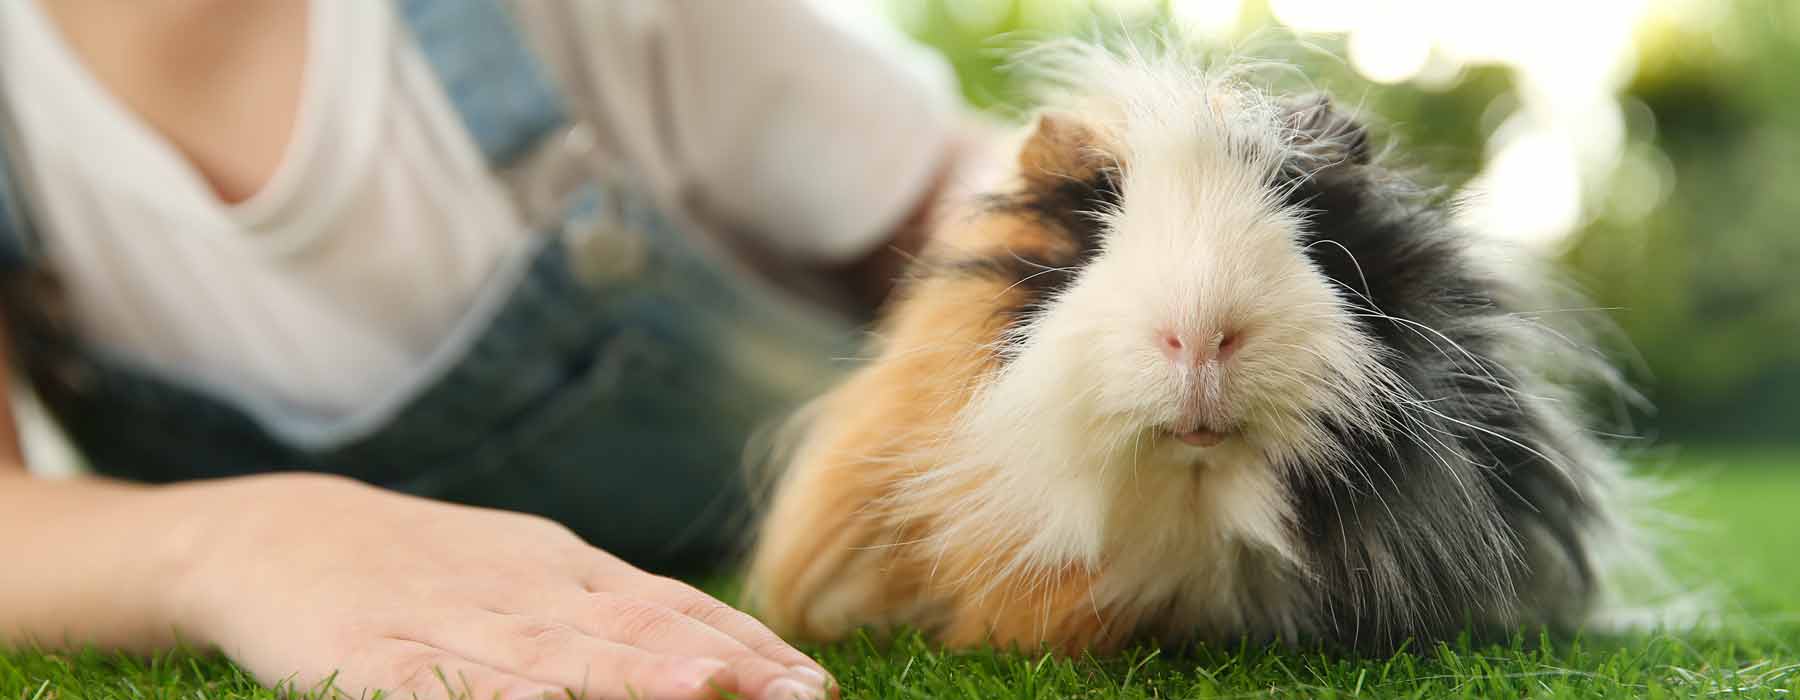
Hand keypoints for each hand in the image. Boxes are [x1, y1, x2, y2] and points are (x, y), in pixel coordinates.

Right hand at [166, 474, 832, 699]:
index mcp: (562, 570)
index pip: (672, 609)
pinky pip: (429, 679)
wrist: (278, 532)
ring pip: (549, 652)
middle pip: (631, 631)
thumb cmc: (428, 566)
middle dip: (720, 665)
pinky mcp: (363, 655)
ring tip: (706, 691)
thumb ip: (614, 612)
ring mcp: (443, 619)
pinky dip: (486, 692)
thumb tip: (725, 651)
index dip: (745, 647)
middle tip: (795, 694)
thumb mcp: (529, 575)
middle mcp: (519, 590)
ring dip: (631, 675)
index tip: (813, 684)